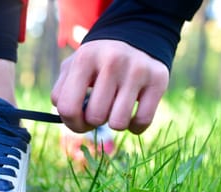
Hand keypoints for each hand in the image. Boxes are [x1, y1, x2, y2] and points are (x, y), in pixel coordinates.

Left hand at [51, 40, 168, 133]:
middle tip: (99, 111)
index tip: (79, 120)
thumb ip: (62, 93)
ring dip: (114, 123)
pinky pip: (142, 122)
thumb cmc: (98, 62)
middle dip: (94, 122)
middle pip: (95, 117)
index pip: (68, 108)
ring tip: (115, 109)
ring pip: (118, 123)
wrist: (136, 36)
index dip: (71, 122)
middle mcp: (112, 61)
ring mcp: (137, 70)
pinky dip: (135, 126)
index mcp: (85, 58)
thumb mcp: (74, 67)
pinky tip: (132, 114)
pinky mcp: (158, 80)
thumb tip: (68, 120)